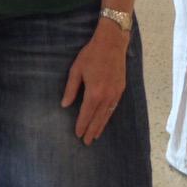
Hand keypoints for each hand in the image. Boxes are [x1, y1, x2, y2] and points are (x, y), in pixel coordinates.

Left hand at [61, 21, 128, 144]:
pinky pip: (113, 108)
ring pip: (107, 115)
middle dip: (91, 130)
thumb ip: (71, 89)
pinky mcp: (121, 91)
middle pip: (98, 118)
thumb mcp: (76, 70)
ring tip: (94, 136)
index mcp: (94, 92)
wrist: (112, 44)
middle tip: (86, 142)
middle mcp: (106, 96)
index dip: (82, 124)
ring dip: (100, 126)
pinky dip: (108, 117)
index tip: (77, 134)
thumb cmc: (90, 55)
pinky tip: (104, 121)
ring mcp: (116, 94)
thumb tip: (64, 105)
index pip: (86, 113)